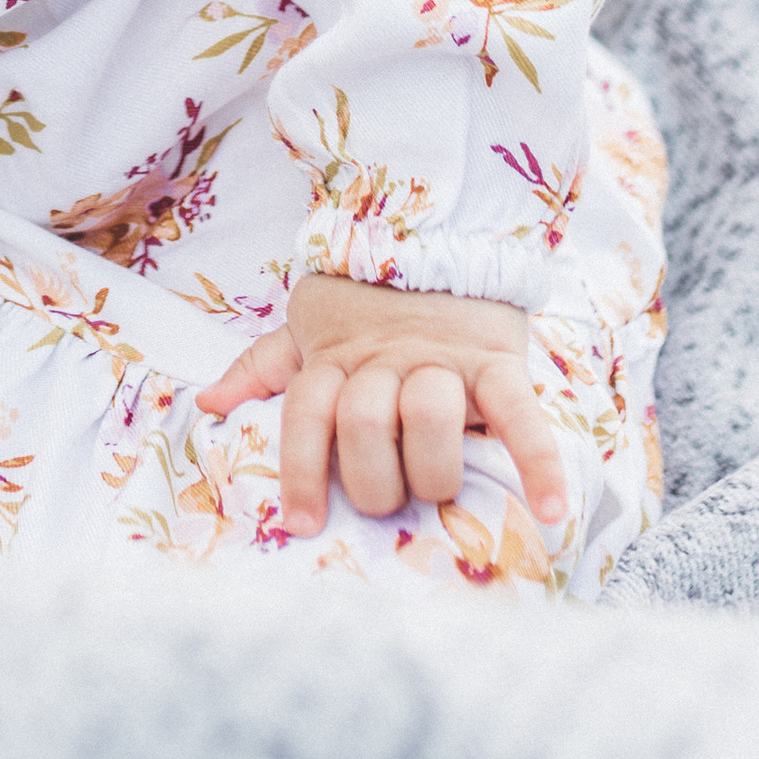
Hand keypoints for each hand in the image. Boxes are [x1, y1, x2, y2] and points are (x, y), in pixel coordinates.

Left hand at [196, 274, 567, 538]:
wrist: (444, 232)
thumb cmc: (368, 298)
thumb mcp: (309, 323)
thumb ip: (263, 366)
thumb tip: (207, 402)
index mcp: (337, 354)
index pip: (306, 414)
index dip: (300, 471)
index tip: (302, 525)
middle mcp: (385, 358)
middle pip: (366, 426)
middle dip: (374, 480)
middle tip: (388, 496)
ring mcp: (444, 360)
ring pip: (428, 419)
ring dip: (434, 469)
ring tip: (439, 491)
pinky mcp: (498, 361)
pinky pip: (519, 415)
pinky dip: (539, 464)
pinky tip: (550, 513)